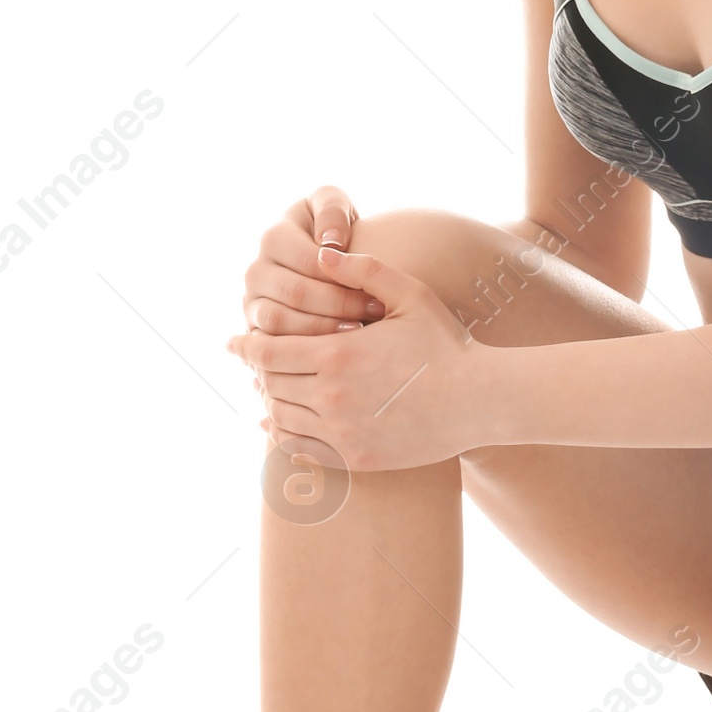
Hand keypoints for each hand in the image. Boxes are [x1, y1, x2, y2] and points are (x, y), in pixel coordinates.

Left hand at [229, 247, 493, 471]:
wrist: (478, 400)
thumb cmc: (445, 344)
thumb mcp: (409, 295)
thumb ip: (363, 270)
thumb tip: (321, 253)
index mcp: (338, 354)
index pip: (269, 351)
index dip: (246, 346)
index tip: (233, 341)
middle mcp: (331, 396)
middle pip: (270, 383)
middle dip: (257, 370)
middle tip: (251, 361)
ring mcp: (342, 432)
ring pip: (281, 416)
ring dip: (269, 400)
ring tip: (265, 388)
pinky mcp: (355, 458)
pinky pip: (300, 449)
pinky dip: (280, 435)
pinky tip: (275, 423)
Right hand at [241, 186, 385, 338]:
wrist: (328, 262)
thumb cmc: (336, 231)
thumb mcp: (335, 206)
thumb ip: (332, 210)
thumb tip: (330, 243)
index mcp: (273, 238)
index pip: (308, 262)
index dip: (343, 276)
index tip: (375, 288)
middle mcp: (256, 271)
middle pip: (295, 293)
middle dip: (338, 304)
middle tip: (373, 312)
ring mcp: (252, 302)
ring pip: (280, 322)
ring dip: (321, 329)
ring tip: (358, 329)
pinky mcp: (256, 331)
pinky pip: (273, 346)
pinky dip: (302, 348)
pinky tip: (334, 349)